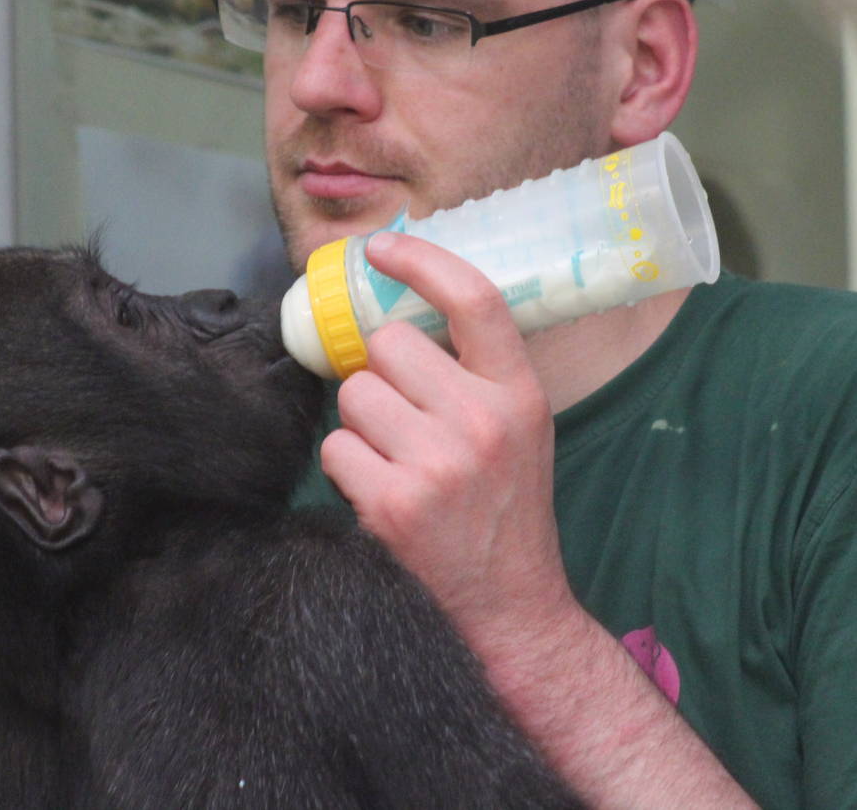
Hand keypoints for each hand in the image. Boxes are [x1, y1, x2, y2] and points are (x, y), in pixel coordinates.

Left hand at [320, 232, 573, 639]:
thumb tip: (400, 310)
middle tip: (405, 419)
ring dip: (362, 423)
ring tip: (396, 460)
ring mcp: (436, 464)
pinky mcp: (393, 504)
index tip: (380, 249)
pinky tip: (381, 493)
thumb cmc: (506, 509)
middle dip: (383, 375)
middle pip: (388, 345)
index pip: (474, 299)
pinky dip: (349, 468)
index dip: (422, 260)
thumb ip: (475, 372)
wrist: (512, 607)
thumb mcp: (519, 428)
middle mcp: (482, 421)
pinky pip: (336, 448)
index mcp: (519, 393)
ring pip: (354, 394)